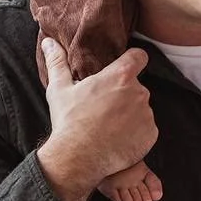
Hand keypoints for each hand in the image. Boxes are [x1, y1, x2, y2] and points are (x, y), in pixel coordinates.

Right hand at [37, 41, 157, 200]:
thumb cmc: (69, 121)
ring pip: (140, 108)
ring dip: (129, 114)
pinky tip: (117, 139)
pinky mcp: (150, 135)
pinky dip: (136, 133)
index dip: (132, 60)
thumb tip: (50, 42)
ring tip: (109, 126)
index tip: (124, 67)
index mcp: (120, 76)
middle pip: (136, 86)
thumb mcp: (59, 89)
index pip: (138, 56)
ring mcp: (146, 114)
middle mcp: (139, 92)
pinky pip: (146, 129)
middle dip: (123, 94)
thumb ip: (58, 62)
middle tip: (103, 107)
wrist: (78, 158)